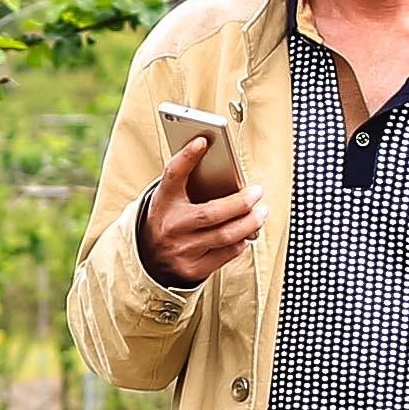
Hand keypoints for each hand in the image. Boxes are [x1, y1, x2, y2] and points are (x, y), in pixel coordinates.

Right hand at [140, 119, 253, 288]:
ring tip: (261, 213)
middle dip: (241, 203)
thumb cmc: (168, 221)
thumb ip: (191, 184)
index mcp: (162, 203)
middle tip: (257, 192)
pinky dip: (241, 242)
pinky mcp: (192, 270)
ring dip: (250, 223)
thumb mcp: (170, 200)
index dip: (187, 157)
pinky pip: (226, 254)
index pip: (172, 175)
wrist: (147, 260)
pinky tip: (247, 233)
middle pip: (212, 213)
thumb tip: (228, 174)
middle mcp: (170, 227)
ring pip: (225, 236)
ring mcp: (181, 251)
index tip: (202, 140)